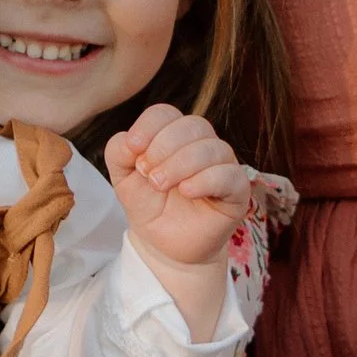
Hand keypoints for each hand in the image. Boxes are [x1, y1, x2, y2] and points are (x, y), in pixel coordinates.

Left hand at [105, 105, 256, 326]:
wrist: (163, 244)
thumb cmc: (148, 205)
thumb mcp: (123, 178)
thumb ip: (118, 153)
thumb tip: (130, 139)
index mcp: (174, 134)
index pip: (166, 113)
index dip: (148, 127)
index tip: (133, 150)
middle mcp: (202, 144)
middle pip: (191, 125)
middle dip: (164, 147)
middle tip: (148, 175)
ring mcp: (223, 165)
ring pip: (211, 147)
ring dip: (181, 163)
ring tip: (160, 185)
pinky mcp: (237, 190)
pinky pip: (229, 174)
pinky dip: (205, 179)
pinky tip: (186, 191)